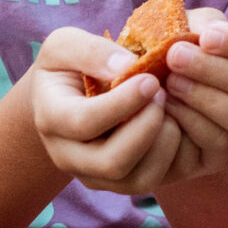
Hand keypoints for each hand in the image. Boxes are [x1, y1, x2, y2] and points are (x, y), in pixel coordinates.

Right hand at [31, 15, 227, 196]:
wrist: (63, 98)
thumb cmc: (67, 65)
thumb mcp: (65, 45)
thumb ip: (91, 51)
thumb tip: (126, 66)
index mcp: (51, 119)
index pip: (84, 123)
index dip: (121, 103)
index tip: (151, 79)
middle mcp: (68, 156)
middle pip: (112, 163)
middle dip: (146, 128)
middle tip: (163, 94)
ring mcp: (94, 175)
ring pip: (136, 181)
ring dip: (163, 145)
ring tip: (170, 109)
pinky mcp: (117, 182)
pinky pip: (150, 182)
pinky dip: (171, 155)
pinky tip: (175, 124)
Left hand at [152, 9, 227, 181]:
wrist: (148, 102)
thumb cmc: (170, 59)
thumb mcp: (181, 33)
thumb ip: (194, 26)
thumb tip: (205, 32)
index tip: (205, 37)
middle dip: (213, 69)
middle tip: (174, 56)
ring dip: (205, 98)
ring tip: (170, 83)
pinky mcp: (224, 156)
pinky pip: (218, 142)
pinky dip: (192, 123)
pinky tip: (166, 107)